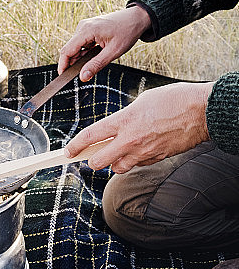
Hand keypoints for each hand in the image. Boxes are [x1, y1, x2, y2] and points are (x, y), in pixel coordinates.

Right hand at [58, 6, 151, 81]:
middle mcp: (83, 26)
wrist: (136, 18)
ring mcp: (85, 26)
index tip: (62, 77)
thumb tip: (83, 77)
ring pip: (76, 47)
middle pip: (70, 49)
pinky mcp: (88, 28)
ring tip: (98, 59)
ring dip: (82, 58)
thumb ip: (96, 65)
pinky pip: (82, 43)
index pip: (67, 50)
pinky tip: (97, 54)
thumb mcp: (113, 52)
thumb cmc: (127, 32)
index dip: (63, 65)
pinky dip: (86, 52)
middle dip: (74, 63)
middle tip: (85, 74)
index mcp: (87, 30)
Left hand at [64, 82, 214, 172]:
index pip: (91, 136)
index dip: (75, 145)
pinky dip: (134, 161)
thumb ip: (125, 118)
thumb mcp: (141, 102)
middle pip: (99, 161)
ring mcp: (144, 152)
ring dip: (114, 162)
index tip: (68, 151)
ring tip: (120, 150)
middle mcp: (131, 140)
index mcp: (124, 121)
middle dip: (92, 160)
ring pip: (118, 168)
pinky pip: (137, 165)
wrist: (201, 112)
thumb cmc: (173, 100)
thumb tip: (116, 128)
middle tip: (91, 156)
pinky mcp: (156, 159)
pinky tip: (140, 149)